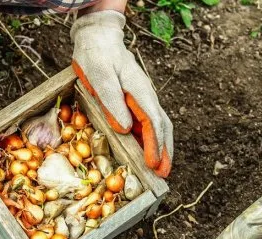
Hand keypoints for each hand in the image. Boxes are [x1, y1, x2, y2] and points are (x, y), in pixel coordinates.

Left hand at [71, 11, 172, 177]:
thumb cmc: (97, 57)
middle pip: (162, 126)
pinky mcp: (135, 101)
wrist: (99, 40)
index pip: (153, 123)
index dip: (154, 145)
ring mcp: (142, 98)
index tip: (154, 164)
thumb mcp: (100, 77)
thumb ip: (112, 102)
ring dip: (161, 147)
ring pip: (157, 125)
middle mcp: (146, 96)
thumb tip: (125, 129)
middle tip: (164, 174)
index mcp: (139, 92)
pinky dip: (150, 139)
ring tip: (160, 169)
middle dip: (164, 151)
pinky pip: (147, 122)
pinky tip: (146, 152)